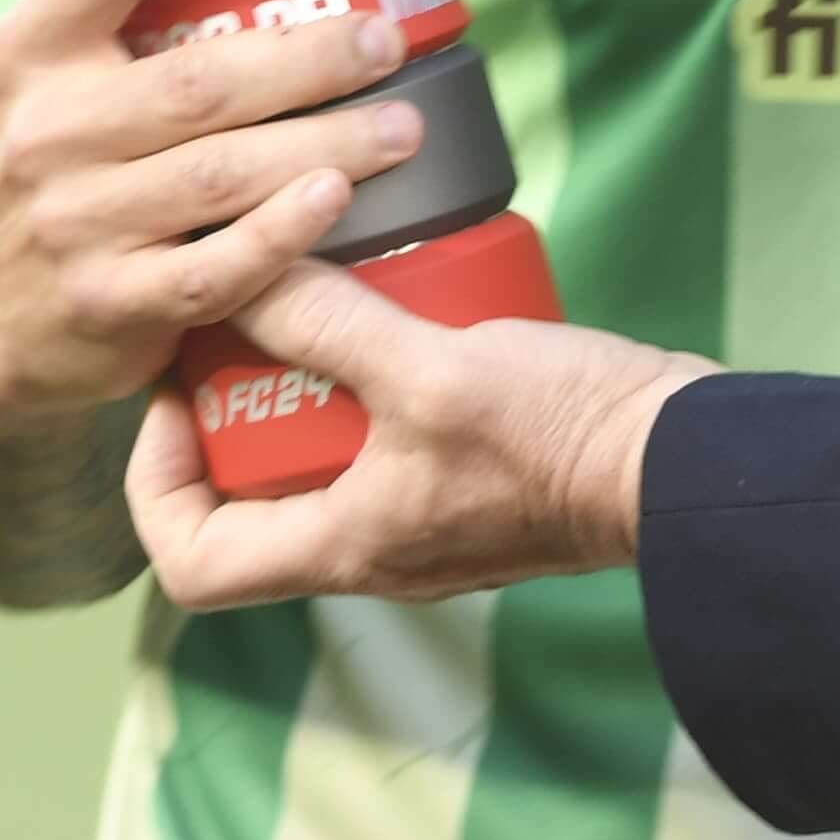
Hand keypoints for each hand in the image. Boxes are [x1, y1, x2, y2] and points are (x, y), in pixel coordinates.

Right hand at [0, 0, 429, 434]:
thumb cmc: (50, 175)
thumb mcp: (50, 87)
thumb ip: (126, 29)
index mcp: (32, 53)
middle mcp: (45, 131)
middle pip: (197, 81)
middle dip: (309, 57)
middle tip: (384, 41)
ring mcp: (72, 224)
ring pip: (220, 174)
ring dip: (326, 144)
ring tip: (402, 125)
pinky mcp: (107, 305)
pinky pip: (211, 270)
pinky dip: (280, 234)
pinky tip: (333, 201)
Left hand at [123, 244, 713, 609]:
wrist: (687, 460)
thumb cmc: (558, 434)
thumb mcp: (428, 366)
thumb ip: (327, 322)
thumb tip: (238, 275)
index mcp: (343, 548)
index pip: (192, 564)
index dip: (153, 484)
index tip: (172, 393)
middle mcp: (374, 551)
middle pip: (252, 499)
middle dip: (237, 407)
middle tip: (251, 318)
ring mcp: (427, 521)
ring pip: (322, 463)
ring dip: (309, 384)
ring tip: (324, 297)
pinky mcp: (474, 482)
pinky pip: (387, 441)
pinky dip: (372, 381)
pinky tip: (399, 311)